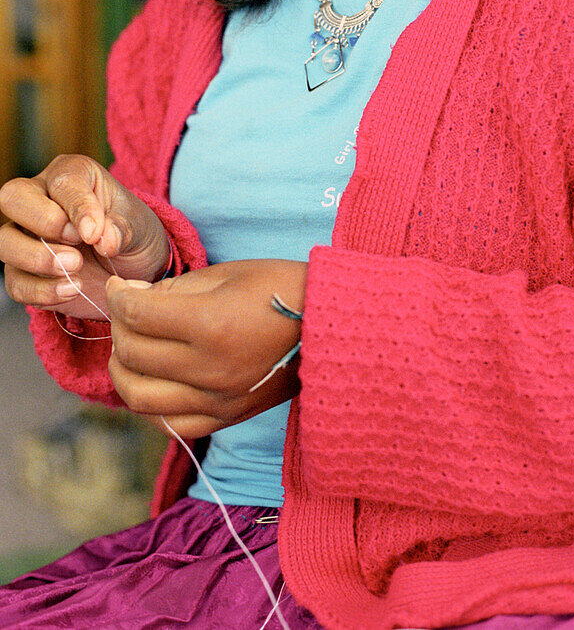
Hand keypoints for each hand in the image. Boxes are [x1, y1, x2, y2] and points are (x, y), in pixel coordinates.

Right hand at [0, 155, 169, 319]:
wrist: (132, 270)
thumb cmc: (131, 233)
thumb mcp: (139, 226)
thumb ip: (122, 228)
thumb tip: (104, 238)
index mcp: (73, 175)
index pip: (61, 182)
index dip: (77, 208)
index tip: (95, 233)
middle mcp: (40, 199)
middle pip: (12, 198)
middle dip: (43, 222)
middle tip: (78, 243)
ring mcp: (26, 235)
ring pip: (4, 240)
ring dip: (37, 258)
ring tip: (76, 269)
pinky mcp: (24, 271)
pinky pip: (15, 281)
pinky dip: (40, 290)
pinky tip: (71, 289)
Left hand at [106, 258, 305, 438]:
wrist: (331, 326)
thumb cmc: (282, 289)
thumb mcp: (227, 273)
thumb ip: (175, 289)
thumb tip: (134, 299)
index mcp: (210, 325)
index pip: (137, 315)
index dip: (120, 297)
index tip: (122, 288)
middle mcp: (209, 369)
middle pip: (131, 355)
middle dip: (119, 328)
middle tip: (128, 312)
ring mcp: (217, 400)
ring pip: (139, 397)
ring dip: (125, 369)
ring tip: (133, 348)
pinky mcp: (226, 418)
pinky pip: (169, 424)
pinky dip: (150, 404)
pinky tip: (155, 380)